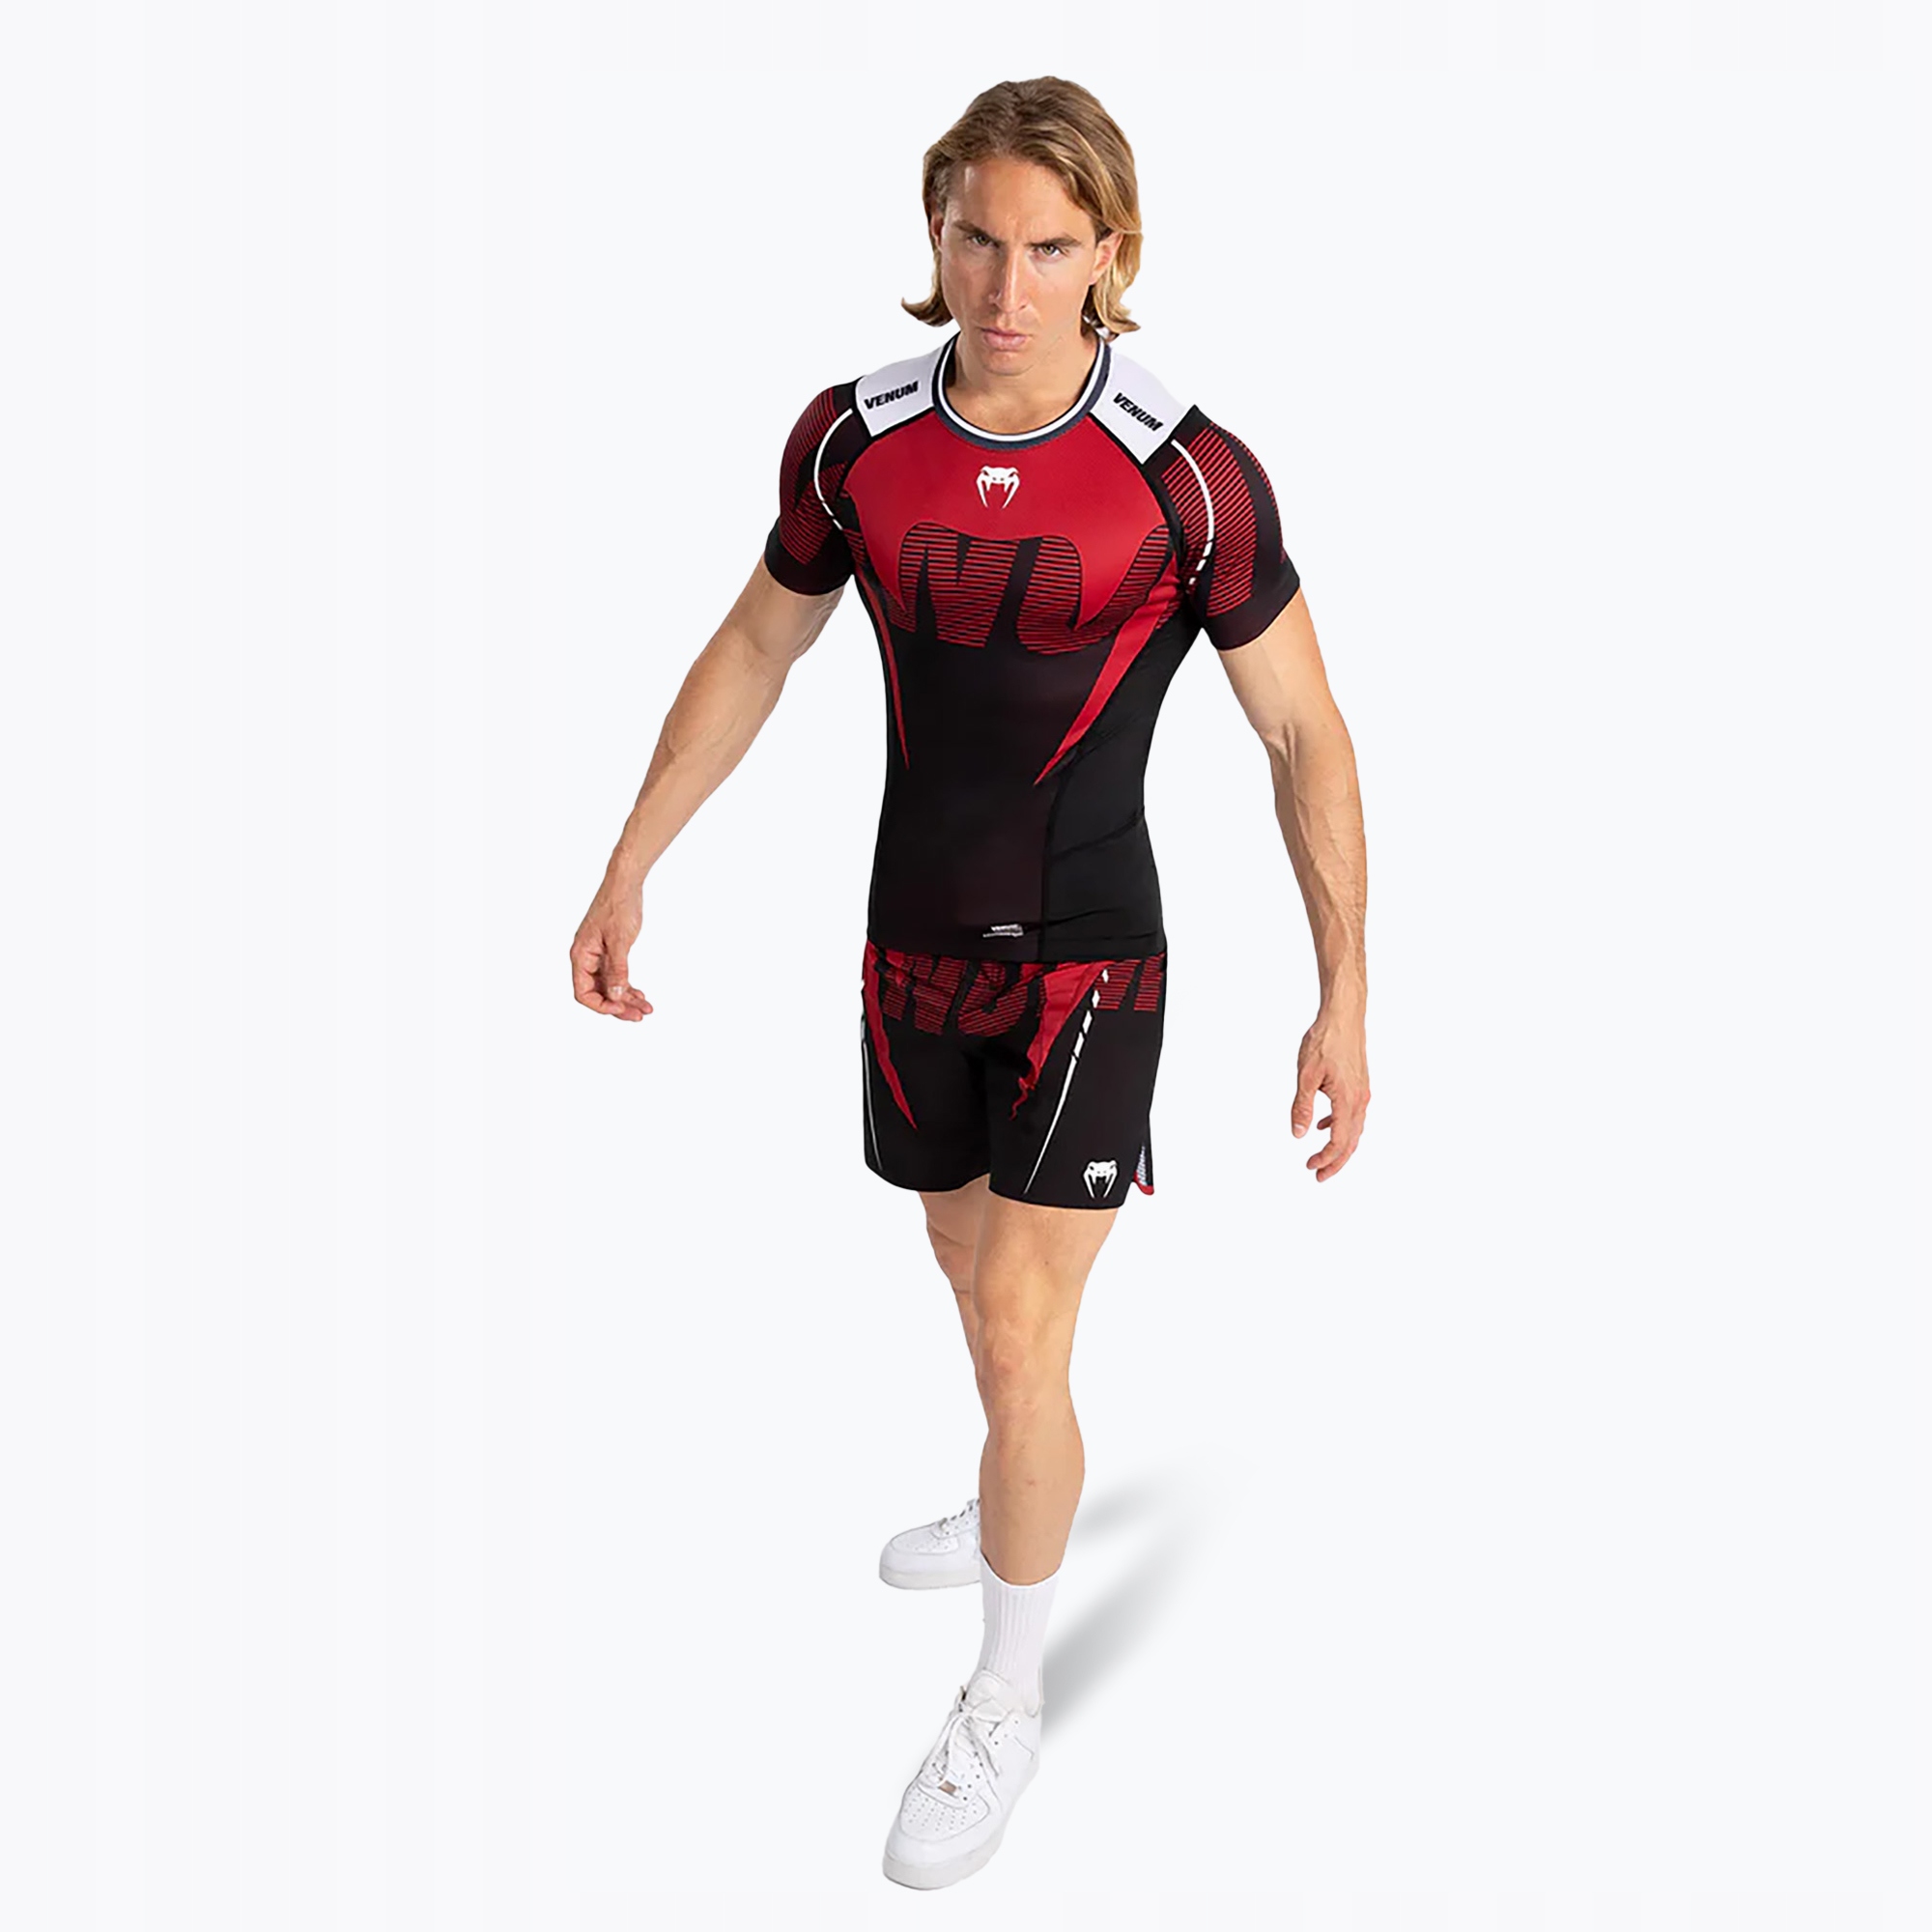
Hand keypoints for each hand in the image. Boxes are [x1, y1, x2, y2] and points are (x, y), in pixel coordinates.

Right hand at [570, 888, 651, 1020]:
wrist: (625, 883)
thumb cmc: (618, 906)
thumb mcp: (619, 940)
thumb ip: (618, 969)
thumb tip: (616, 996)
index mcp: (581, 955)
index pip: (583, 992)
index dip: (601, 1005)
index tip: (621, 1008)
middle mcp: (586, 958)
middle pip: (598, 992)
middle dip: (618, 1006)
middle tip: (639, 1015)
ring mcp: (598, 955)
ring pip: (609, 986)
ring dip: (626, 999)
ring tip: (646, 1008)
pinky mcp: (609, 951)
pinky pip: (616, 975)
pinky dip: (627, 986)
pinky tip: (640, 993)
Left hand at [1290, 1008, 1368, 1180]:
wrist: (1344, 1016)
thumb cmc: (1325, 1040)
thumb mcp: (1306, 1075)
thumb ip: (1302, 1107)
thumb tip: (1299, 1134)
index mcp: (1348, 1100)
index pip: (1340, 1141)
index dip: (1326, 1159)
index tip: (1311, 1168)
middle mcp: (1360, 1100)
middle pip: (1351, 1141)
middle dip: (1335, 1162)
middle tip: (1319, 1175)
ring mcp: (1362, 1092)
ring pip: (1354, 1130)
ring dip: (1339, 1146)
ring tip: (1322, 1157)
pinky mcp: (1359, 1084)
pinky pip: (1353, 1114)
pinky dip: (1339, 1126)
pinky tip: (1324, 1125)